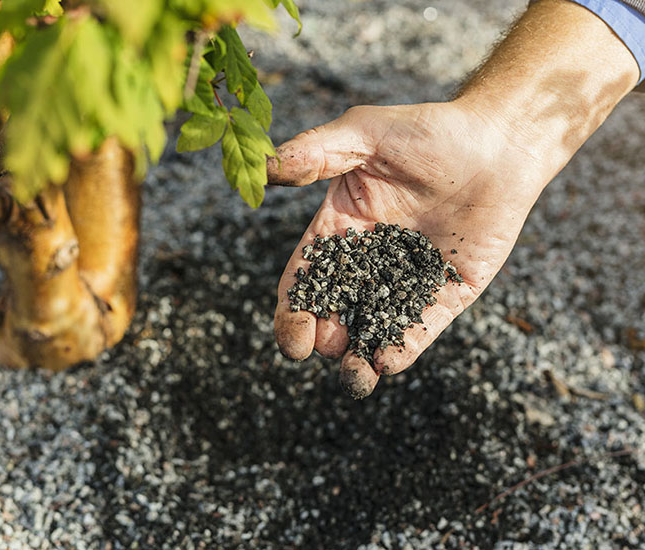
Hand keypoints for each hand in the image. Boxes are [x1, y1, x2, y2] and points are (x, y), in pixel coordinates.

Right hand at [269, 101, 545, 397]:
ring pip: (372, 328)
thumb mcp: (365, 133)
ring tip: (354, 374)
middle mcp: (366, 261)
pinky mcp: (443, 295)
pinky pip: (418, 330)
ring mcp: (405, 281)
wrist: (500, 144)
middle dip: (322, 336)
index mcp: (339, 229)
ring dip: (358, 357)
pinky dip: (401, 350)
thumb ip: (316, 152)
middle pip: (333, 310)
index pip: (306, 276)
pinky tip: (388, 364)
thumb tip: (265, 168)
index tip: (291, 337)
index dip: (293, 309)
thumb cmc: (430, 131)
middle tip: (322, 347)